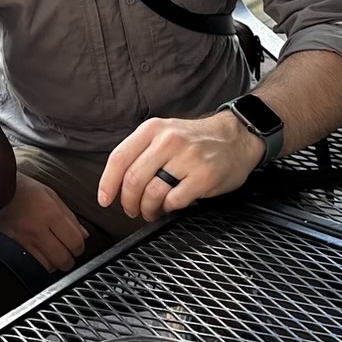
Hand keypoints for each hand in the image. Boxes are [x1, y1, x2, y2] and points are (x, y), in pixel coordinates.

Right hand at [0, 174, 87, 271]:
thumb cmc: (20, 189)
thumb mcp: (49, 194)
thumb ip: (69, 215)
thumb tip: (84, 235)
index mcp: (50, 213)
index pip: (76, 241)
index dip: (79, 246)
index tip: (76, 244)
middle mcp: (38, 229)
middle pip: (64, 258)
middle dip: (69, 257)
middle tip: (66, 251)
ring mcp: (25, 241)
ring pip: (50, 266)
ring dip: (54, 262)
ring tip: (52, 253)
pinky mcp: (13, 248)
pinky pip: (33, 266)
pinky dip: (40, 264)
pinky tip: (40, 255)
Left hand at [97, 111, 263, 221]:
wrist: (237, 137)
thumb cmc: (195, 140)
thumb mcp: (164, 133)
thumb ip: (140, 151)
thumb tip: (116, 182)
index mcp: (152, 129)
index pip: (119, 158)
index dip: (107, 183)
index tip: (104, 200)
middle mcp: (167, 141)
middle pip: (133, 179)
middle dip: (128, 201)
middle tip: (131, 210)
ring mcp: (187, 158)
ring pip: (152, 192)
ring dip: (147, 209)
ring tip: (150, 211)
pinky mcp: (204, 176)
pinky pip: (175, 201)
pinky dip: (168, 209)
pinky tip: (170, 207)